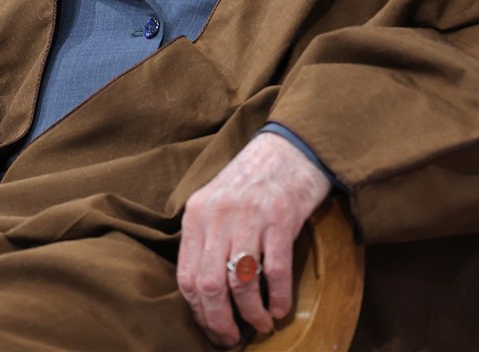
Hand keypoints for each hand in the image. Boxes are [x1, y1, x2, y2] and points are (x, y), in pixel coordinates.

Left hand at [176, 132, 331, 346]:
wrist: (291, 146)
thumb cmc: (254, 178)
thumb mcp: (218, 201)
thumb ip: (206, 237)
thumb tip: (205, 294)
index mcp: (198, 212)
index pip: (187, 276)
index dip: (198, 312)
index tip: (211, 329)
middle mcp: (219, 214)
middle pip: (210, 286)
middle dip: (220, 322)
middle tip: (232, 339)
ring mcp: (251, 216)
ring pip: (241, 283)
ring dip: (251, 314)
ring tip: (261, 324)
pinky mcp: (281, 218)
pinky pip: (276, 271)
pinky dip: (278, 297)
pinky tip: (281, 308)